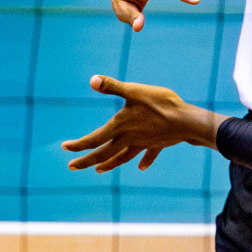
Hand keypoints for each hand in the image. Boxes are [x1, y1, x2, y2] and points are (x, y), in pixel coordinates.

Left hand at [63, 75, 224, 172]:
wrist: (187, 121)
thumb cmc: (159, 103)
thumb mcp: (133, 91)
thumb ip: (112, 87)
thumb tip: (92, 80)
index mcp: (119, 127)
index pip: (93, 139)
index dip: (78, 145)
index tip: (64, 147)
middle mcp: (128, 139)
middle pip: (103, 154)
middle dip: (86, 161)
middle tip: (71, 167)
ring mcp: (143, 143)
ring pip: (122, 158)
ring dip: (110, 164)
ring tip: (99, 170)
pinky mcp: (158, 144)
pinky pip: (148, 155)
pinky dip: (144, 161)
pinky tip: (141, 167)